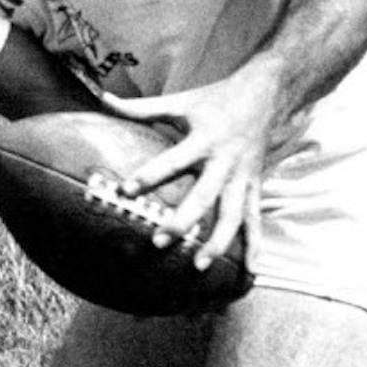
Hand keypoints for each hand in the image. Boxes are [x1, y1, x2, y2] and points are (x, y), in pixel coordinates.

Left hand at [98, 72, 276, 270]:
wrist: (263, 95)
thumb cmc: (213, 100)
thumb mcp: (179, 102)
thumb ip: (140, 107)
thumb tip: (103, 98)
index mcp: (203, 140)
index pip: (171, 161)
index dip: (149, 176)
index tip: (125, 190)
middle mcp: (223, 162)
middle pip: (203, 197)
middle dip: (182, 221)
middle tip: (158, 242)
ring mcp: (242, 177)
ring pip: (232, 215)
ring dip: (217, 242)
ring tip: (198, 265)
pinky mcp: (255, 186)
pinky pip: (256, 219)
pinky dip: (256, 245)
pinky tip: (251, 270)